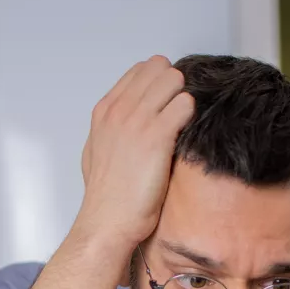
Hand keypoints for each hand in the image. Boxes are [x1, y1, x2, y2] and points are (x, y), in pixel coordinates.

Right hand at [75, 56, 194, 247]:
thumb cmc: (106, 195)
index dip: (158, 82)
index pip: (139, 70)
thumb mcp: (97, 150)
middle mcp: (119, 109)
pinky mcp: (156, 136)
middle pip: (158, 68)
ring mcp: (137, 120)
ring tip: (183, 125)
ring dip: (184, 98)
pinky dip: (192, 115)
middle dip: (174, 85)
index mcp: (105, 110)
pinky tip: (186, 135)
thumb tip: (125, 122)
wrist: (108, 220)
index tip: (166, 101)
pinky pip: (186, 104)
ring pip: (174, 80)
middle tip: (178, 112)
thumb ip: (111, 128)